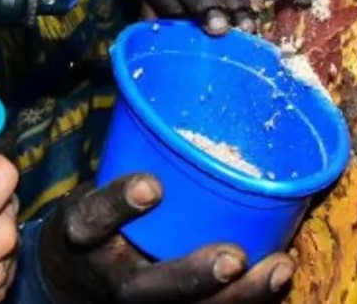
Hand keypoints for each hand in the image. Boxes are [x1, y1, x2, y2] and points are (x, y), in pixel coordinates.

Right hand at [38, 174, 293, 302]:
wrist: (75, 275)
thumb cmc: (98, 212)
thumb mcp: (95, 182)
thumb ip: (131, 153)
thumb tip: (176, 75)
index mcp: (84, 234)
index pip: (91, 220)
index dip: (118, 204)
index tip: (151, 184)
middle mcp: (113, 276)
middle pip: (149, 288)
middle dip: (192, 275)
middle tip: (232, 257)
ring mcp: (143, 300)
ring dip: (239, 295)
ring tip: (278, 268)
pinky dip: (250, 295)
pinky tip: (281, 271)